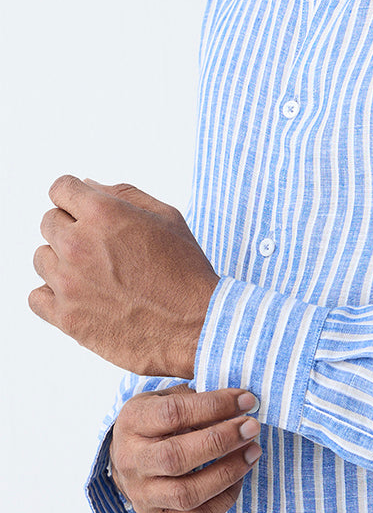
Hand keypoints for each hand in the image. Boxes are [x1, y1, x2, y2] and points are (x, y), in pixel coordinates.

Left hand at [29, 175, 219, 377]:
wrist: (196, 326)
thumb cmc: (186, 272)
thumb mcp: (167, 218)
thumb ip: (124, 195)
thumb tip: (89, 186)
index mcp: (103, 214)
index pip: (60, 188)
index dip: (74, 198)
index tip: (83, 211)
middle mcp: (79, 244)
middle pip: (49, 222)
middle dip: (71, 229)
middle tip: (102, 250)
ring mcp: (68, 282)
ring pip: (41, 258)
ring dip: (62, 263)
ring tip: (96, 276)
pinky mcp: (66, 317)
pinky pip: (36, 297)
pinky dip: (53, 296)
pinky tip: (81, 297)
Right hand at [109, 384, 261, 512]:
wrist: (129, 460)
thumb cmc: (156, 423)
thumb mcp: (166, 397)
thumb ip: (195, 394)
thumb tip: (239, 398)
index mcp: (133, 422)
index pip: (172, 413)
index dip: (214, 405)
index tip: (246, 400)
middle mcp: (132, 461)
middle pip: (175, 457)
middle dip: (221, 441)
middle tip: (252, 427)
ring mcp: (141, 495)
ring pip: (186, 494)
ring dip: (228, 472)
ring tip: (253, 451)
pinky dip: (224, 500)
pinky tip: (239, 479)